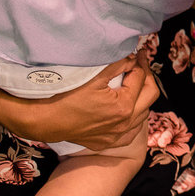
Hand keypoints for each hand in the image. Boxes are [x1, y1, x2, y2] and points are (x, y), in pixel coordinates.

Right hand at [0, 49, 157, 148]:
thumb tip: (132, 58)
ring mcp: (117, 136)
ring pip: (143, 114)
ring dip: (142, 97)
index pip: (141, 79)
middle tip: (140, 64)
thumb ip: (118, 64)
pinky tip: (128, 107)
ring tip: (135, 82)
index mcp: (124, 107)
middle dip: (146, 77)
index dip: (140, 63)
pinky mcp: (107, 142)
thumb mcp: (93, 76)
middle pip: (150, 96)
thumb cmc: (65, 96)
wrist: (43, 120)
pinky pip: (131, 130)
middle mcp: (125, 124)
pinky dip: (134, 117)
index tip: (137, 53)